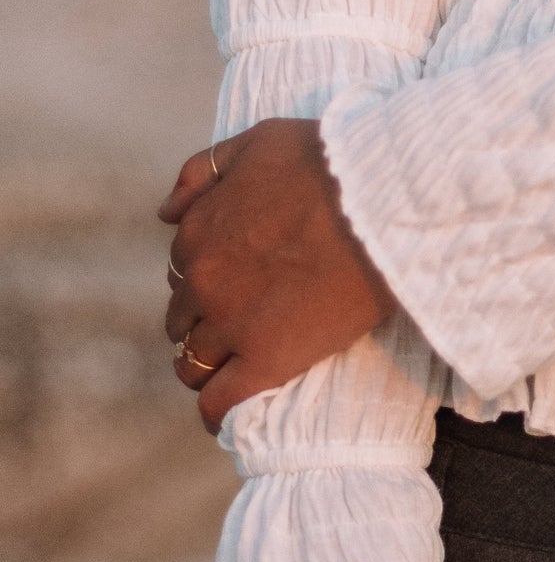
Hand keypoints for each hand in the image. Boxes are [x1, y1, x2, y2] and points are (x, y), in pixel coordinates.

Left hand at [160, 119, 397, 432]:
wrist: (383, 198)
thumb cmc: (331, 162)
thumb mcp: (256, 142)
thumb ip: (201, 172)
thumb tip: (164, 212)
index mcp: (197, 230)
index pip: (181, 269)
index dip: (207, 280)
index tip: (235, 285)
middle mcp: (203, 280)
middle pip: (183, 319)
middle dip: (204, 323)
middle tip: (244, 326)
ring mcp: (232, 323)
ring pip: (193, 363)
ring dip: (207, 367)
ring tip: (236, 371)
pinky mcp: (268, 359)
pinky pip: (221, 402)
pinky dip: (217, 413)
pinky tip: (225, 419)